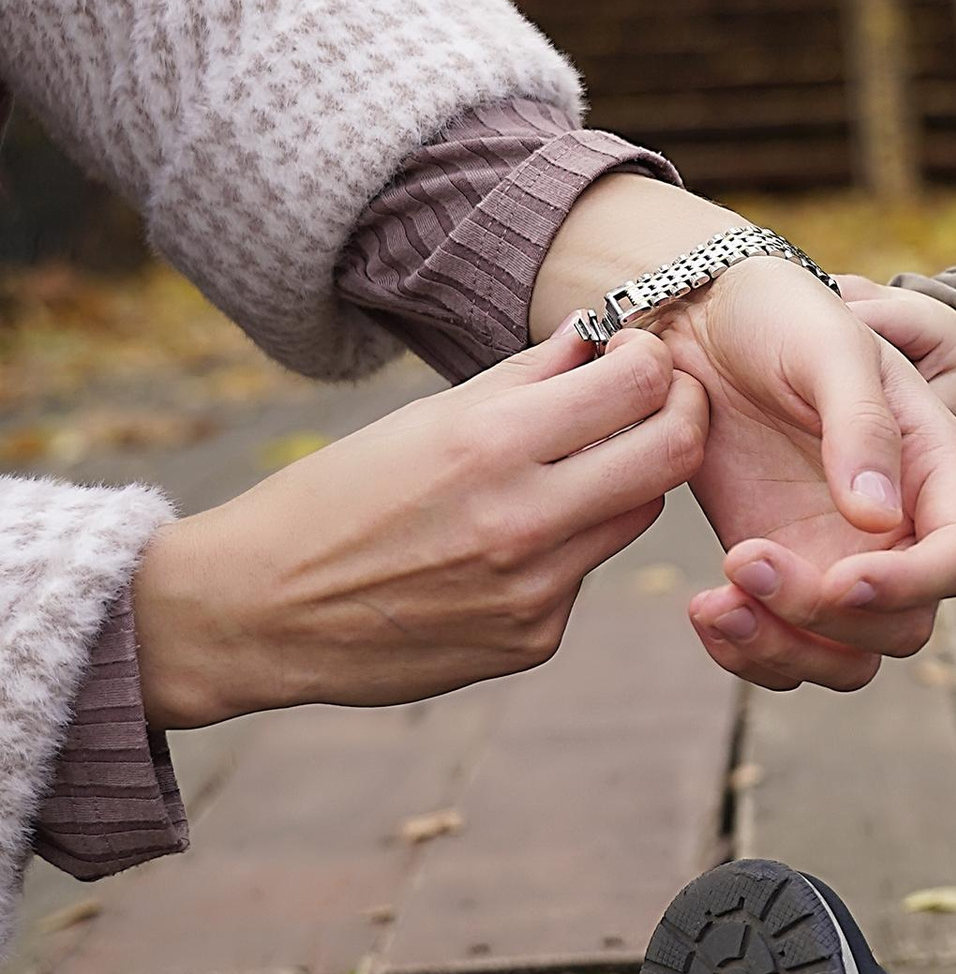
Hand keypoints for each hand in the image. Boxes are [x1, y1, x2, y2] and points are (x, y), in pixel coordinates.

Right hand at [130, 325, 706, 727]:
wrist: (257, 612)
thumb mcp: (423, 420)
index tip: (633, 355)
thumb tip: (599, 333)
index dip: (652, 359)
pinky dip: (564, 547)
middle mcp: (524, 520)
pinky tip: (502, 547)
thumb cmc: (335, 497)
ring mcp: (535, 590)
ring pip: (636, 513)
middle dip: (680, 413)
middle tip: (657, 399)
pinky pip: (584, 573)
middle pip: (673, 451)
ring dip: (622, 480)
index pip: (639, 384)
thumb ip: (524, 379)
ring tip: (567, 468)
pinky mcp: (535, 640)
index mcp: (490, 445)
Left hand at [673, 268, 955, 692]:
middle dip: (828, 620)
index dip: (912, 586)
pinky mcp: (781, 575)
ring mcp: (838, 559)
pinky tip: (704, 610)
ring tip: (715, 605)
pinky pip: (785, 652)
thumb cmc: (781, 317)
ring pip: (847, 659)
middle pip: (904, 627)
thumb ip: (861, 424)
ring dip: (785, 654)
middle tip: (744, 560)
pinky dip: (747, 654)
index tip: (839, 579)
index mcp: (932, 470)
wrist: (704, 324)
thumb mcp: (828, 347)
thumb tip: (878, 518)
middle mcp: (897, 529)